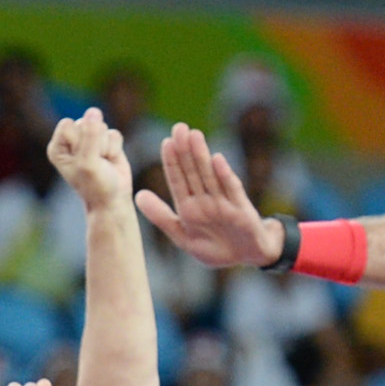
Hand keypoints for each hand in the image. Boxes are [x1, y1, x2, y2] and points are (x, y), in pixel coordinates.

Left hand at [46, 109, 131, 212]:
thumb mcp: (89, 163)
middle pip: (85, 123)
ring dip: (106, 147)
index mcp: (57, 147)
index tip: (82, 160)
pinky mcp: (105, 140)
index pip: (67, 124)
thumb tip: (93, 111)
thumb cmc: (95, 185)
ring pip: (101, 126)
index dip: (79, 141)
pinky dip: (116, 148)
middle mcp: (70, 141)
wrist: (113, 199)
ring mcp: (89, 139)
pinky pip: (114, 133)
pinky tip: (110, 160)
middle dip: (94, 143)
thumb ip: (90, 136)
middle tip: (94, 163)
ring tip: (102, 163)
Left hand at [133, 124, 279, 269]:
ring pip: (209, 175)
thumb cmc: (214, 248)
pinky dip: (225, 175)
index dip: (172, 161)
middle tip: (179, 127)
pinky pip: (231, 190)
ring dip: (202, 156)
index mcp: (188, 207)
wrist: (247, 258)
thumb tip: (137, 195)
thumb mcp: (182, 236)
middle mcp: (205, 200)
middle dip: (185, 150)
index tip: (165, 141)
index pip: (177, 180)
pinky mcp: (240, 209)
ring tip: (195, 135)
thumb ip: (161, 216)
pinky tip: (217, 160)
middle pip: (193, 172)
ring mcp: (223, 202)